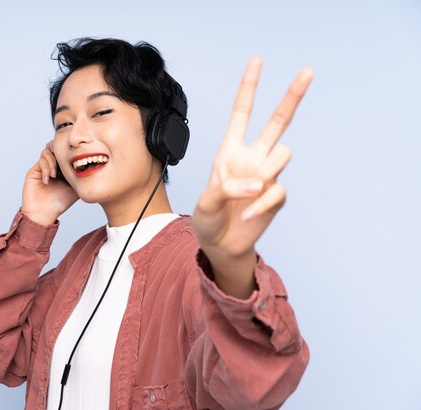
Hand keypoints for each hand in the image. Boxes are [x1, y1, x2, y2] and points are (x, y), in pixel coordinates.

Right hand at [21, 140, 78, 225]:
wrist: (43, 213)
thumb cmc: (59, 203)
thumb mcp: (76, 188)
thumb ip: (81, 176)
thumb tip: (94, 165)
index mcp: (63, 169)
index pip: (66, 153)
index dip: (71, 152)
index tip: (76, 159)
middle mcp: (53, 166)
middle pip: (56, 146)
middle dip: (61, 152)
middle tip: (65, 162)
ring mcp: (43, 167)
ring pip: (48, 150)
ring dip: (52, 162)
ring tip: (54, 175)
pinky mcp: (34, 170)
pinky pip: (41, 159)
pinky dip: (46, 167)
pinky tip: (48, 180)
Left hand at [191, 57, 312, 295]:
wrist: (220, 245)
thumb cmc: (207, 218)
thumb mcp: (206, 200)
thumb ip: (228, 187)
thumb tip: (258, 182)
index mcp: (230, 150)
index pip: (242, 113)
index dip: (249, 88)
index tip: (257, 60)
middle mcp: (252, 157)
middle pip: (278, 121)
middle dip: (292, 96)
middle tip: (308, 71)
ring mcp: (266, 175)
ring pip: (283, 154)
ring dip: (265, 173)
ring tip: (245, 196)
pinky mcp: (275, 196)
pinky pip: (277, 190)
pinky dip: (261, 203)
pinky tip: (247, 215)